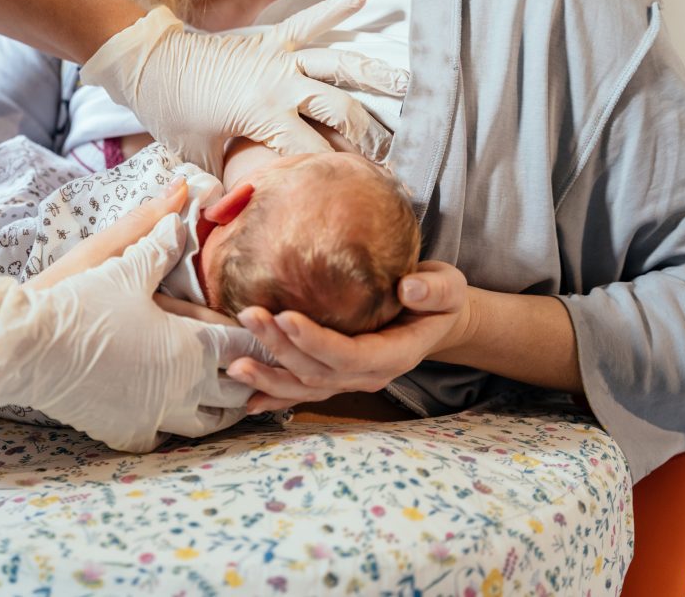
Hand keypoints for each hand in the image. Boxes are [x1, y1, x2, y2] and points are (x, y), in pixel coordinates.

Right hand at [0, 190, 267, 451]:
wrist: (23, 347)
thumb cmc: (77, 299)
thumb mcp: (122, 262)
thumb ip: (158, 235)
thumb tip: (182, 195)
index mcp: (190, 345)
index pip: (243, 344)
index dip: (259, 336)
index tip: (269, 330)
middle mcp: (182, 387)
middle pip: (237, 391)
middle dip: (250, 376)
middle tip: (258, 365)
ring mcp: (155, 415)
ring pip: (207, 424)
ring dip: (221, 409)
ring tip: (224, 396)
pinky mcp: (125, 432)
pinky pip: (164, 438)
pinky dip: (174, 426)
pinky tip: (172, 416)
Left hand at [80, 0, 407, 174]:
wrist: (149, 63)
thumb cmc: (171, 112)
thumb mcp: (198, 156)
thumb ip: (225, 184)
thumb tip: (240, 218)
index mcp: (265, 115)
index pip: (314, 152)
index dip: (338, 175)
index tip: (362, 192)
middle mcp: (282, 83)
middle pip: (341, 111)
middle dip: (367, 135)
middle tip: (386, 155)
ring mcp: (280, 57)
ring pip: (339, 64)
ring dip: (374, 75)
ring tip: (407, 85)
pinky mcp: (271, 39)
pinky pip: (311, 21)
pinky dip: (337, 7)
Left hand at [227, 261, 472, 412]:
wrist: (433, 321)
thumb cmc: (436, 300)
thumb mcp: (449, 287)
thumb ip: (434, 290)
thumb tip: (409, 289)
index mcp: (395, 354)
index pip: (349, 354)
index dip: (316, 341)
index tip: (285, 316)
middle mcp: (369, 375)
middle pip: (318, 371)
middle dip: (280, 347)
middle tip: (249, 316)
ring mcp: (349, 382)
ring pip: (305, 387)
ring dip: (269, 376)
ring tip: (236, 363)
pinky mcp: (334, 379)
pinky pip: (301, 393)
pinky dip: (273, 396)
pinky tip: (246, 398)